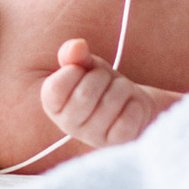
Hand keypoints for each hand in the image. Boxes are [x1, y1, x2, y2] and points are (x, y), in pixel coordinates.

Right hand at [38, 39, 182, 150]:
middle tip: (106, 79)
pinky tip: (130, 105)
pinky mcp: (117, 142)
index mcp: (53, 105)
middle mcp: (68, 125)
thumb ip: (75, 54)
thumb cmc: (101, 83)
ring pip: (111, 102)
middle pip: (85, 94)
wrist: (130, 101)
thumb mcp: (86, 64)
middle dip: (102, 76)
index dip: (74, 70)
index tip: (82, 70)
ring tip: (120, 91)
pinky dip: (134, 104)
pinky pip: (128, 118)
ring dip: (122, 87)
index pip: (56, 88)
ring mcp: (92, 136)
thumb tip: (76, 47)